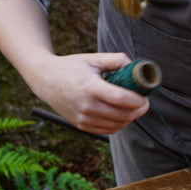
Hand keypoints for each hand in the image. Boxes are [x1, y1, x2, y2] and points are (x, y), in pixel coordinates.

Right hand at [29, 52, 149, 135]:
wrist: (45, 80)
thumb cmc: (71, 67)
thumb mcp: (93, 58)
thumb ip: (116, 60)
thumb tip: (137, 68)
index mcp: (90, 87)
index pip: (122, 99)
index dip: (138, 100)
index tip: (145, 97)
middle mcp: (87, 106)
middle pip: (123, 115)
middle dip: (138, 110)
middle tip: (144, 102)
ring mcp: (84, 118)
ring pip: (118, 125)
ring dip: (130, 118)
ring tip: (133, 107)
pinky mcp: (82, 126)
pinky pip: (108, 130)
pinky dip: (119, 124)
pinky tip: (121, 115)